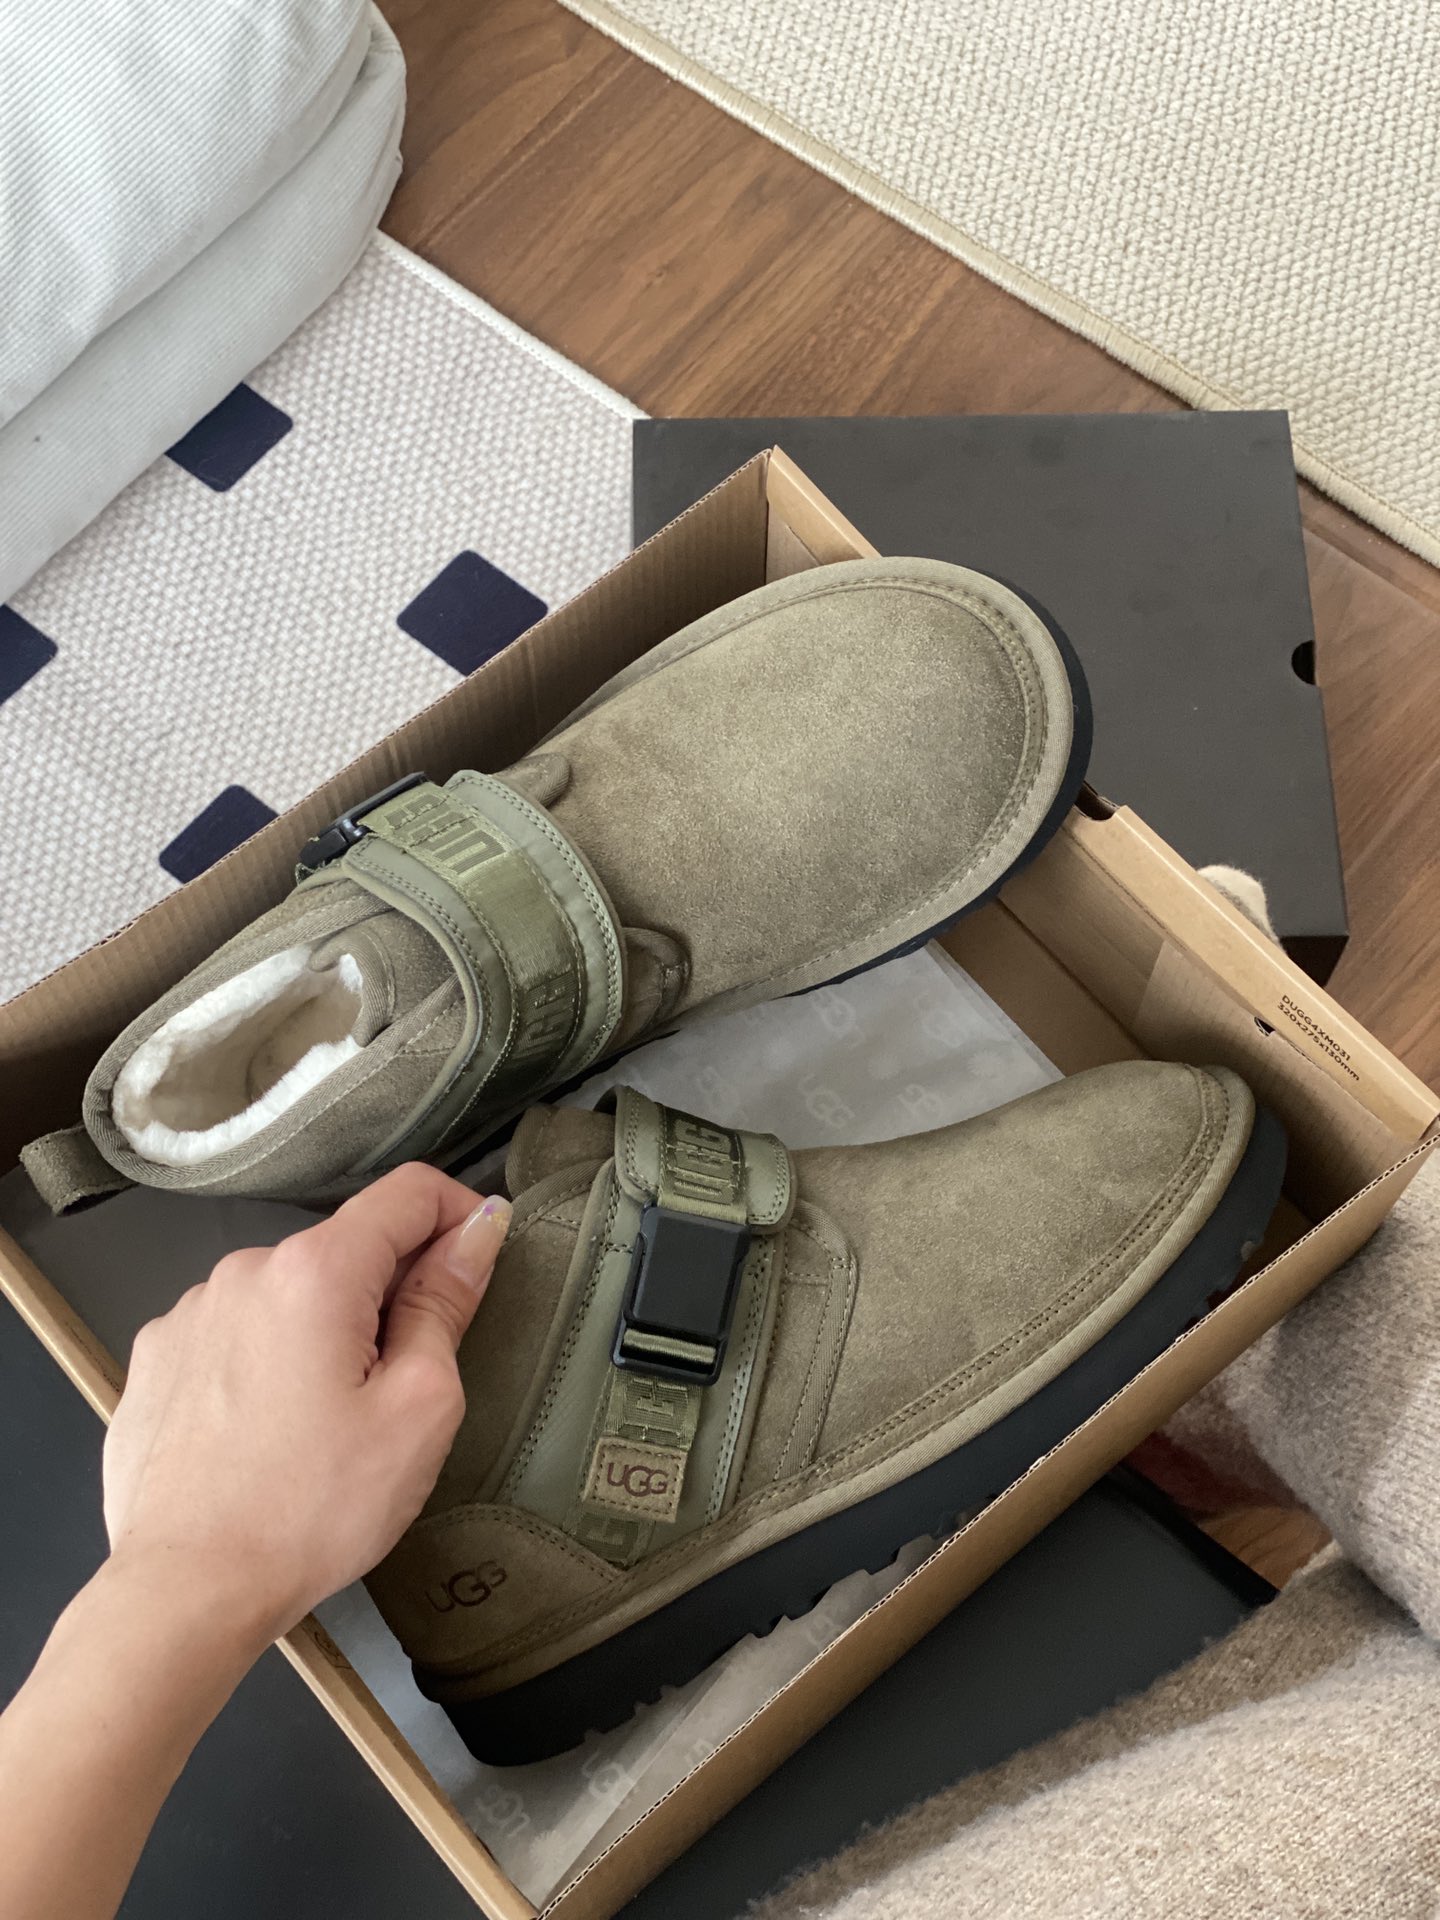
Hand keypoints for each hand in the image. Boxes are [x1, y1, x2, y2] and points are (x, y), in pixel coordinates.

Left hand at [102, 1164, 510, 1654]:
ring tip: (327, 1424)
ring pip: (289, 1295)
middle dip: (389, 1296)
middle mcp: (244, 1270)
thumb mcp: (418, 1407)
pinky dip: (267, 1362)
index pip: (409, 1193)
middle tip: (403, 1387)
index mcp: (315, 1271)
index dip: (461, 1215)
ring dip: (324, 1331)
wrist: (185, 1590)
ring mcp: (190, 1313)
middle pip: (347, 1250)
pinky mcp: (156, 1358)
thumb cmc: (311, 1509)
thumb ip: (446, 1303)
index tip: (480, 1264)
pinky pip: (235, 1334)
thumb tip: (476, 1231)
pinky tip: (269, 1432)